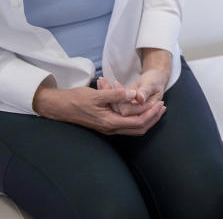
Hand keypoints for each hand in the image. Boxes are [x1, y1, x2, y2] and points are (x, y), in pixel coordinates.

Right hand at [33, 77, 164, 135]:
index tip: (160, 104)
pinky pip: (126, 125)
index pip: (138, 122)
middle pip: (139, 129)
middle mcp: (110, 129)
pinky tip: (139, 109)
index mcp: (110, 123)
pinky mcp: (105, 124)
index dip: (151, 114)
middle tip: (163, 106)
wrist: (59, 107)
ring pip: (133, 128)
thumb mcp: (97, 94)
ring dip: (146, 119)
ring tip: (155, 108)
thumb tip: (133, 94)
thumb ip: (115, 94)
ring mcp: (108, 128)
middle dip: (153, 118)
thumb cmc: (76, 100)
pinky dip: (136, 118)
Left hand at [98, 48, 171, 115]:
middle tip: (102, 81)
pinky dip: (108, 90)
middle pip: (119, 110)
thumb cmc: (155, 80)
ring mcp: (129, 110)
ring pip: (114, 106)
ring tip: (101, 80)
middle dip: (110, 96)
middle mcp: (136, 113)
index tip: (115, 84)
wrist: (154, 79)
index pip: (129, 111)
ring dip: (107, 92)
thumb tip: (139, 98)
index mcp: (146, 110)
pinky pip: (113, 101)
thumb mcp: (151, 84)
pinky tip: (102, 81)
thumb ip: (145, 91)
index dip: (120, 100)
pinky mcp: (124, 105)